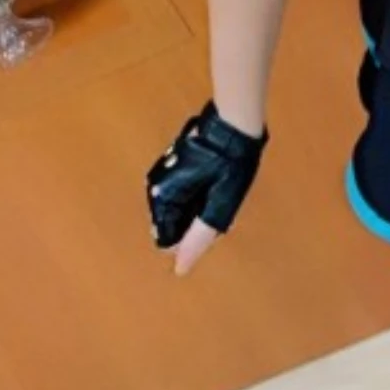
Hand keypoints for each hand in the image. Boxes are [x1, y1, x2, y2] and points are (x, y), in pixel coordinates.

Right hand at [146, 102, 267, 275]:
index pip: (166, 240)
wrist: (235, 121)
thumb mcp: (220, 206)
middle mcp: (154, 186)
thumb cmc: (230, 164)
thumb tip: (180, 268)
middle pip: (172, 223)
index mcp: (162, 198)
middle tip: (218, 199)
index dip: (193, 235)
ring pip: (178, 207)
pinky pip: (181, 191)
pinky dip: (197, 191)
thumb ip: (198, 238)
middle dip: (195, 220)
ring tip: (219, 186)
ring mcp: (163, 172)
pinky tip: (215, 177)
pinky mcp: (173, 162)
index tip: (212, 216)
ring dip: (197, 205)